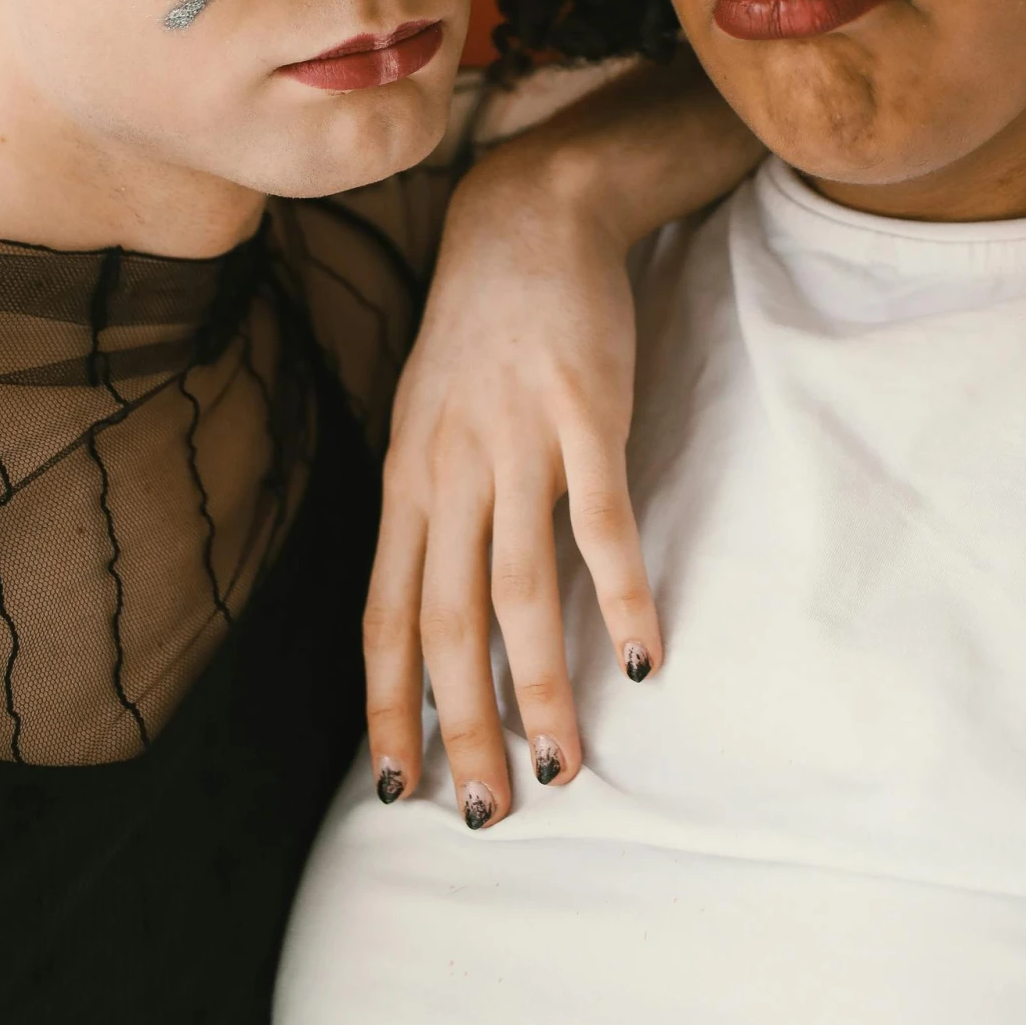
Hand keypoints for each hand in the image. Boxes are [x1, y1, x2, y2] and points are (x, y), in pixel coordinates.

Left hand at [362, 139, 657, 826]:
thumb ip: (433, 501)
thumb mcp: (428, 412)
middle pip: (444, 623)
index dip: (387, 705)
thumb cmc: (483, 322)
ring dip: (540, 688)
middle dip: (461, 726)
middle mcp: (450, 468)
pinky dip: (623, 596)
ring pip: (518, 591)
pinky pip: (601, 523)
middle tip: (487, 812)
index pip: (381, 614)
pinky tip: (645, 655)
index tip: (394, 786)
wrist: (531, 212)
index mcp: (408, 476)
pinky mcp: (585, 413)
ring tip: (562, 767)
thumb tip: (434, 601)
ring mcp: (517, 440)